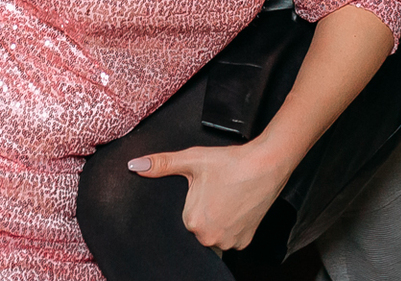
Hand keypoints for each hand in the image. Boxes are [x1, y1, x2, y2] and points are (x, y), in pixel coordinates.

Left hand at [128, 141, 288, 251]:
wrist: (267, 164)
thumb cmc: (230, 162)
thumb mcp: (192, 159)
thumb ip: (162, 164)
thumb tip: (134, 165)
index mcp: (193, 221)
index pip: (186, 216)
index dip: (195, 199)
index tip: (206, 188)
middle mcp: (209, 238)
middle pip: (199, 227)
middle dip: (206, 211)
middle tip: (218, 191)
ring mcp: (229, 242)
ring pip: (215, 234)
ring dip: (218, 221)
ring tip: (229, 198)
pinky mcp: (245, 242)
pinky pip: (231, 238)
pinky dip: (233, 226)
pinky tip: (237, 207)